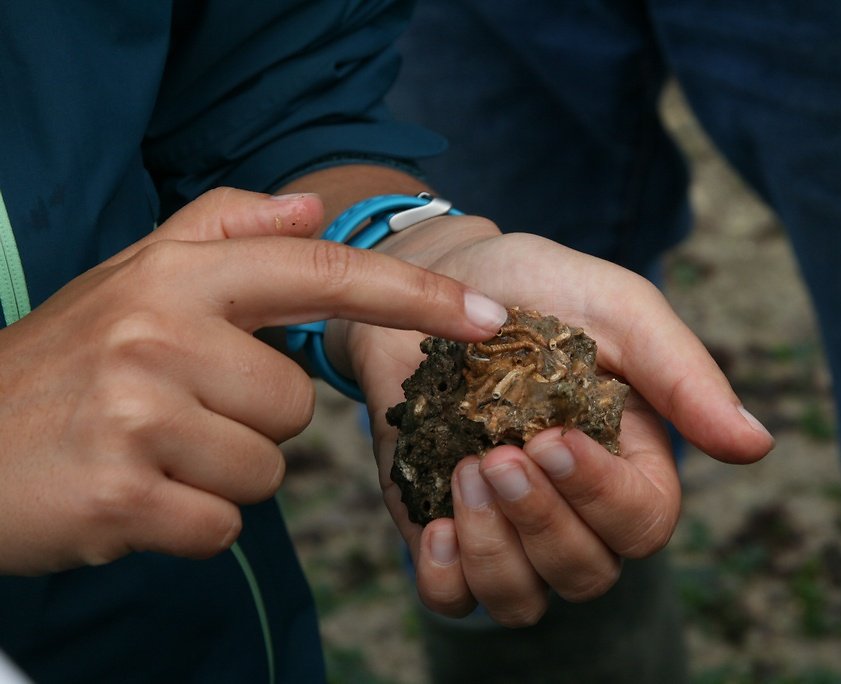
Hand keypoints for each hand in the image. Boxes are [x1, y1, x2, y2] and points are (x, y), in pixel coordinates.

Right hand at [0, 188, 506, 574]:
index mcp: (174, 278)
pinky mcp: (123, 495)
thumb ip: (222, 231)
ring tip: (148, 455)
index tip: (490, 316)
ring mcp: (139, 413)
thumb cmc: (58, 367)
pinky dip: (189, 526)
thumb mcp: (129, 278)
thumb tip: (311, 207)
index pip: (321, 273)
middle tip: (169, 417)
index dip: (415, 296)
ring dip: (218, 478)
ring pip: (265, 471)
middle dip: (249, 425)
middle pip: (296, 406)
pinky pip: (223, 526)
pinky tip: (132, 499)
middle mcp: (159, 332)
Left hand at [346, 215, 773, 625]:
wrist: (437, 276)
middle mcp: (572, 504)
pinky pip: (454, 598)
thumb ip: (683, 375)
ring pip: (523, 599)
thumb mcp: (617, 310)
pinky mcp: (443, 528)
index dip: (602, 497)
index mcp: (628, 457)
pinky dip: (444, 578)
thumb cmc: (538, 288)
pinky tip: (436, 524)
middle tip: (499, 455)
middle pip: (587, 571)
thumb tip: (756, 446)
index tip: (552, 439)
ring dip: (494, 551)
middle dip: (542, 522)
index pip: (644, 522)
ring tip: (464, 470)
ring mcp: (506, 523)